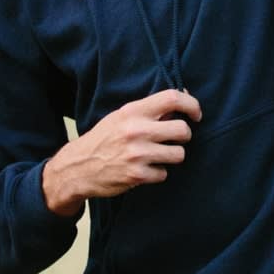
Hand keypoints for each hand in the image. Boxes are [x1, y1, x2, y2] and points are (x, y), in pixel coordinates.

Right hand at [42, 89, 202, 216]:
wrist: (77, 167)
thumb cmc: (103, 139)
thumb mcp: (120, 117)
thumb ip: (147, 110)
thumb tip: (182, 99)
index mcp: (132, 111)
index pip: (172, 98)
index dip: (192, 104)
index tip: (196, 114)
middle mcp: (136, 130)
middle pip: (183, 130)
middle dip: (184, 136)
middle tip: (175, 139)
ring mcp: (137, 154)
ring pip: (179, 154)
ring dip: (172, 156)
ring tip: (158, 156)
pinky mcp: (137, 175)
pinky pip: (164, 173)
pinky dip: (157, 173)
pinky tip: (144, 169)